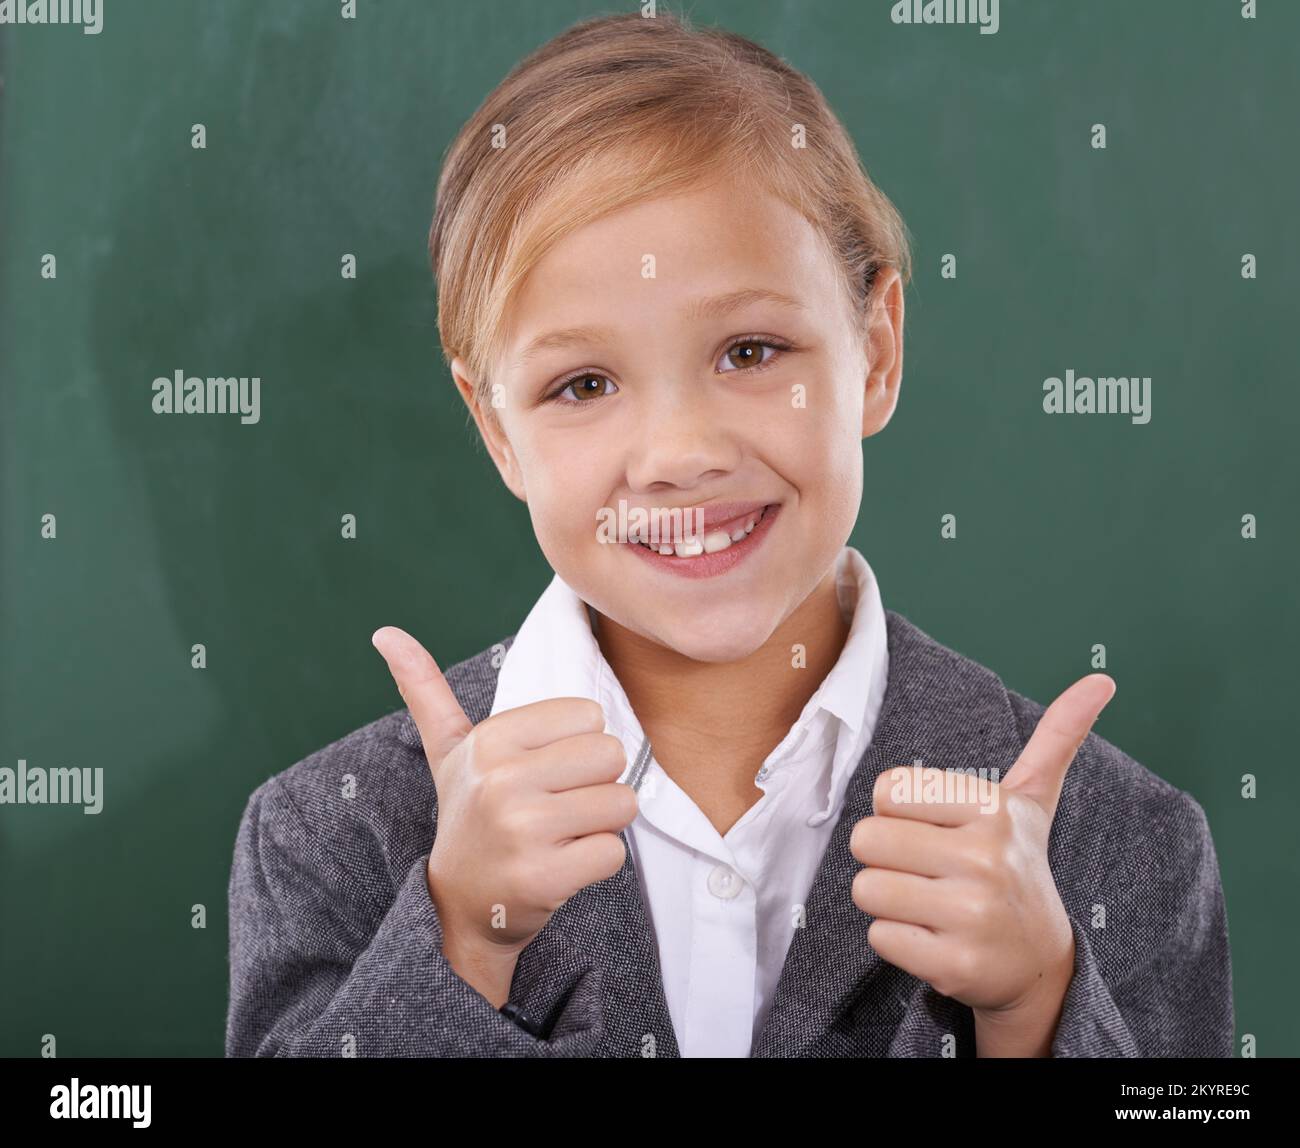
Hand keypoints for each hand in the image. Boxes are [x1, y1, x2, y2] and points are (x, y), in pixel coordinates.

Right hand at [371, 627, 636, 1004]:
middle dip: (596, 784)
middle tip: (556, 807)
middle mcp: (501, 780)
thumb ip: (426, 690)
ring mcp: (521, 829)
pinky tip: (562, 867)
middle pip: (611, 755)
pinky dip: (598, 863)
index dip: (577, 747)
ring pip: (621, 803)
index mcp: (489, 740)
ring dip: (601, 824)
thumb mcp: (448, 752)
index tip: (542, 774)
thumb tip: (384, 631)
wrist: (458, 906)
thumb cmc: (469, 816)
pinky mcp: (543, 876)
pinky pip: (614, 851)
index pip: (590, 715)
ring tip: (560, 836)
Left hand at [849, 673, 1115, 1049]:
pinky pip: (878, 936)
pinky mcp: (953, 964)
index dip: (897, 813)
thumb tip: (1101, 679)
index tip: (937, 831)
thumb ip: (1056, 738)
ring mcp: (971, 915)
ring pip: (865, 888)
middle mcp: (986, 858)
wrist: (1039, 962)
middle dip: (886, 857)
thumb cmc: (1015, 865)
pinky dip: (898, 941)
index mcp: (994, 808)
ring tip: (931, 904)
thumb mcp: (1033, 802)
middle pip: (867, 839)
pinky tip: (936, 939)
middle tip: (929, 872)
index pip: (886, 790)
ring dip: (888, 900)